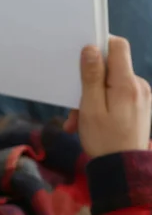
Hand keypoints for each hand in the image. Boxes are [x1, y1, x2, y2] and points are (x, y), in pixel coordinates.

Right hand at [64, 36, 150, 157]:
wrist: (124, 171)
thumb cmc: (104, 140)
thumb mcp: (90, 108)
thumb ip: (91, 76)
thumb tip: (91, 48)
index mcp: (127, 84)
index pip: (118, 46)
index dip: (100, 43)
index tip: (82, 54)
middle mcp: (139, 86)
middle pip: (111, 67)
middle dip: (89, 81)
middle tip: (73, 104)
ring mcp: (142, 96)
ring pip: (112, 84)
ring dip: (92, 97)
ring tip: (79, 120)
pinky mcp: (140, 106)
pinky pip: (118, 96)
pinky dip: (102, 105)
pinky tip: (89, 123)